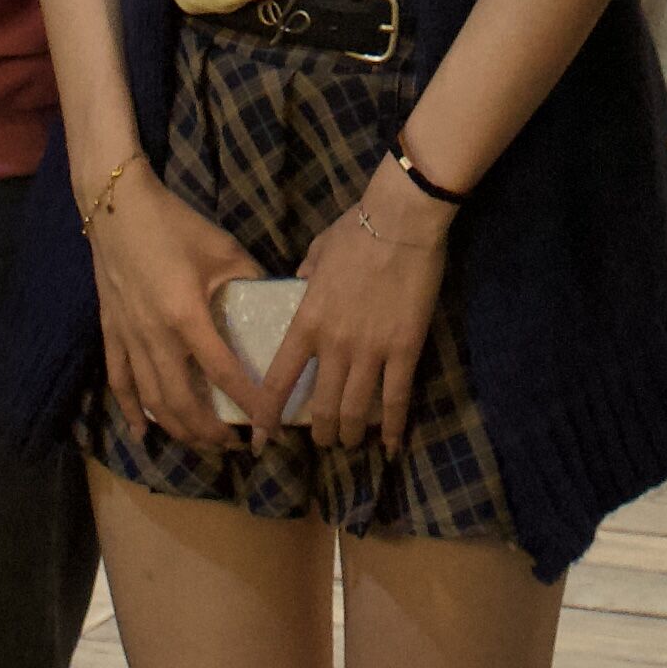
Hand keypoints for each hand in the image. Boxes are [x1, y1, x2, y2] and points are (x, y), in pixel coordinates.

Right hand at [82, 162, 256, 454]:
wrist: (117, 208)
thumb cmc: (174, 225)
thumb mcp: (223, 249)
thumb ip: (250, 279)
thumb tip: (276, 301)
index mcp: (187, 315)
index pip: (223, 373)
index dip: (248, 403)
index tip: (267, 426)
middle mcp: (155, 336)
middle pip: (182, 401)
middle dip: (209, 432)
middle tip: (234, 446)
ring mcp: (129, 338)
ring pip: (151, 400)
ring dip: (177, 429)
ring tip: (201, 444)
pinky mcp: (111, 332)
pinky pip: (120, 382)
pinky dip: (131, 411)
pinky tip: (142, 433)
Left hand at [278, 161, 454, 450]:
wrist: (401, 220)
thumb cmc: (356, 229)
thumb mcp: (316, 252)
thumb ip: (304, 276)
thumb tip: (299, 285)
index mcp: (306, 322)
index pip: (278, 380)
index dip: (267, 416)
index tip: (262, 439)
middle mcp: (334, 344)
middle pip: (320, 406)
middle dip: (319, 433)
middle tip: (321, 441)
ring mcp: (370, 350)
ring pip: (354, 411)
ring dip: (349, 434)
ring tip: (350, 443)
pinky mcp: (405, 349)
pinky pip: (395, 398)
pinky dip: (391, 427)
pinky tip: (391, 446)